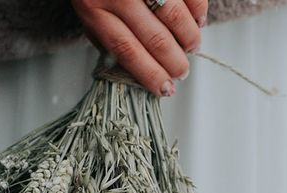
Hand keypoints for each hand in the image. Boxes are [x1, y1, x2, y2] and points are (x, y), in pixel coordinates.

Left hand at [72, 0, 207, 96]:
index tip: (165, 89)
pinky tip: (198, 20)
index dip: (150, 74)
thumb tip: (139, 71)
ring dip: (189, 38)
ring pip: (174, 15)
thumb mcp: (88, 12)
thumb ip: (107, 38)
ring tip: (191, 47)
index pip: (127, 50)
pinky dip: (198, 10)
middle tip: (182, 71)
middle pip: (155, 37)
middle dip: (175, 61)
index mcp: (93, 9)